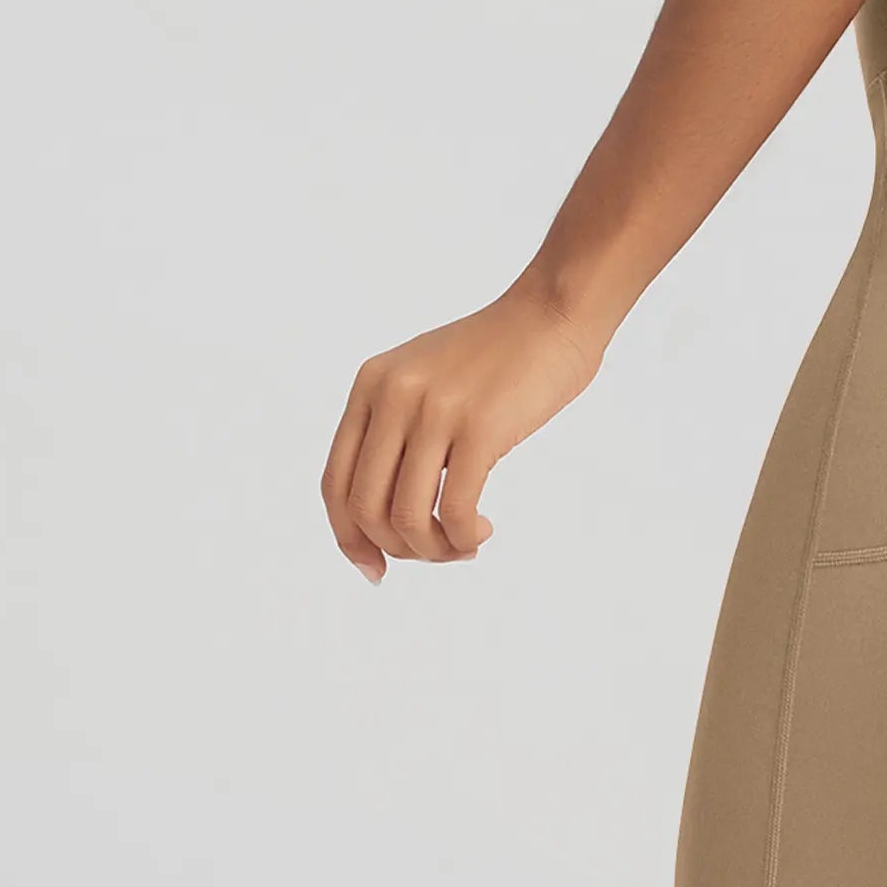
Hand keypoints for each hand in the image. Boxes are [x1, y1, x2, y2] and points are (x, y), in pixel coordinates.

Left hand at [321, 285, 603, 581]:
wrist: (552, 316)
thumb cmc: (500, 358)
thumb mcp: (427, 380)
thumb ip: (400, 427)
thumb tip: (391, 507)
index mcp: (371, 386)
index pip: (335, 483)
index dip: (350, 539)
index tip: (377, 570)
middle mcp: (391, 396)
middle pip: (365, 509)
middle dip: (401, 549)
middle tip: (440, 550)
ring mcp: (433, 411)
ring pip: (406, 517)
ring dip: (436, 549)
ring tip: (466, 543)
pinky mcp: (479, 428)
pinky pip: (454, 510)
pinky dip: (464, 536)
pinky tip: (483, 529)